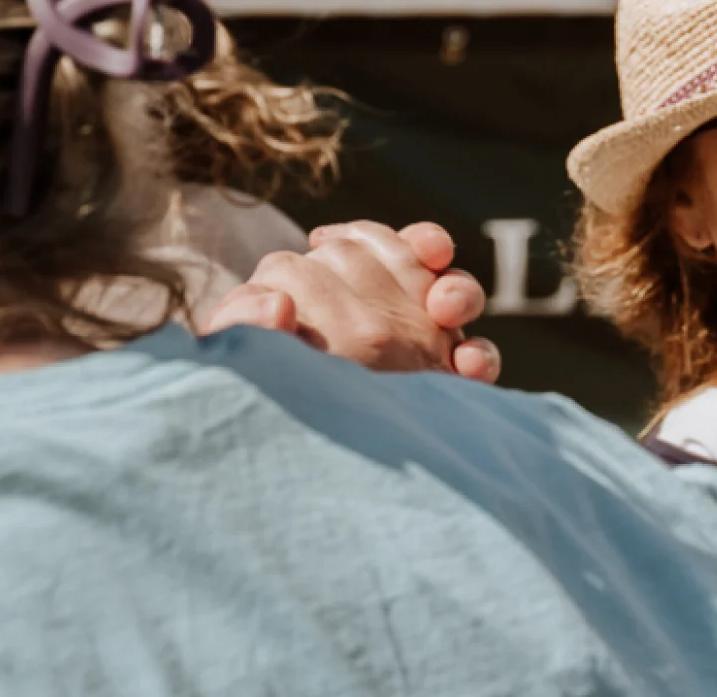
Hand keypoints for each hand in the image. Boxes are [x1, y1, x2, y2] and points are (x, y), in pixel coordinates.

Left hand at [199, 219, 502, 383]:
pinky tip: (465, 366)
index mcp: (332, 295)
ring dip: (460, 291)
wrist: (286, 477)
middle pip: (416, 260)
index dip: (349, 240)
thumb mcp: (237, 360)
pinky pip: (477, 360)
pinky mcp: (447, 389)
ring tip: (447, 309)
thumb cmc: (253, 404)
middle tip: (387, 264)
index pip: (354, 245)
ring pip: (456, 294)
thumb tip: (275, 303)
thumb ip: (240, 322)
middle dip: (419, 251)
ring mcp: (420, 348)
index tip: (324, 242)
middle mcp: (383, 316)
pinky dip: (479, 357)